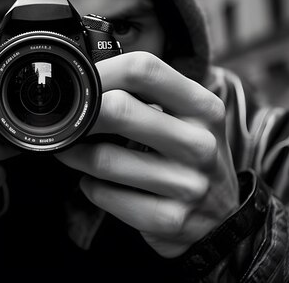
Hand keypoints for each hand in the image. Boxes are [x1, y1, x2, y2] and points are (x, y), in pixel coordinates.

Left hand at [55, 51, 238, 257]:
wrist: (221, 217)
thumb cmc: (190, 156)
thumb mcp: (187, 118)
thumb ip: (149, 95)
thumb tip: (88, 79)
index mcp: (202, 107)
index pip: (144, 69)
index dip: (102, 72)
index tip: (82, 83)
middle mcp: (199, 143)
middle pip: (118, 109)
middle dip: (81, 115)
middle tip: (67, 120)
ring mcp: (186, 184)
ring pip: (104, 159)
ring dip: (76, 154)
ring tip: (74, 150)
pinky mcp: (169, 218)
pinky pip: (104, 195)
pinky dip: (91, 187)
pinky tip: (98, 183)